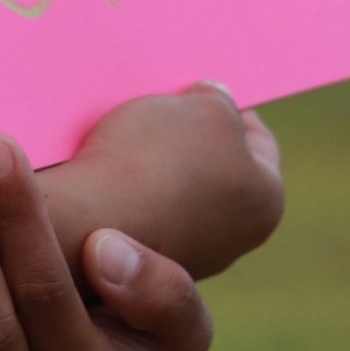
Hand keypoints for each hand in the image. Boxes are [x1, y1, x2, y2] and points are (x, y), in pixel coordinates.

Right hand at [44, 82, 284, 281]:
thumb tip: (217, 103)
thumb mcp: (206, 106)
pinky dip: (131, 188)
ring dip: (158, 162)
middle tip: (168, 106)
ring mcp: (186, 257)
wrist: (85, 219)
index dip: (232, 107)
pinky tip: (110, 163)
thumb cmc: (156, 159)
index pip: (259, 142)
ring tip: (132, 129)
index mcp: (264, 204)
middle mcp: (233, 241)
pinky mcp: (139, 261)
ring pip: (176, 191)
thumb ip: (221, 101)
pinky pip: (142, 210)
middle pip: (217, 169)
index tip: (203, 90)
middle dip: (192, 136)